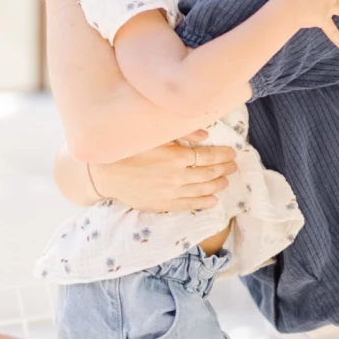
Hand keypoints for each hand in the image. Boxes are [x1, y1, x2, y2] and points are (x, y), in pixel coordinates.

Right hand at [90, 134, 237, 213]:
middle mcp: (176, 176)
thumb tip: (206, 135)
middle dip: (224, 169)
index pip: (208, 156)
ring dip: (217, 185)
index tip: (231, 153)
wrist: (105, 174)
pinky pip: (188, 205)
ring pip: (202, 190)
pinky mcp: (163, 205)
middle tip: (233, 166)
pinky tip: (213, 200)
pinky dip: (203, 202)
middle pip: (209, 173)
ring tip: (226, 180)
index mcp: (176, 156)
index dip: (223, 155)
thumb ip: (181, 133)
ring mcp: (171, 193)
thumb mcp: (153, 135)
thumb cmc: (128, 150)